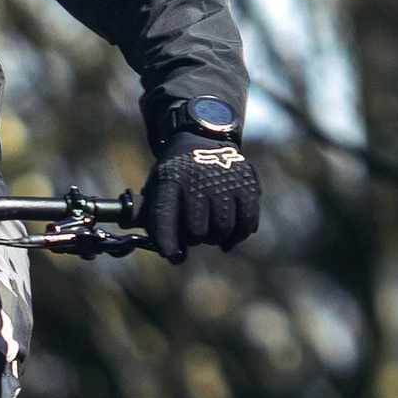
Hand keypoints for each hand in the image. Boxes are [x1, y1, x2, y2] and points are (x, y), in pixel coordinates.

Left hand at [139, 131, 260, 262]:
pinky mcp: (247, 185)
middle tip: (193, 233)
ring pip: (222, 230)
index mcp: (169, 181)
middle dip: (193, 238)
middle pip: (196, 231)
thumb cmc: (175, 178)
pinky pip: (246, 223)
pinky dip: (237, 235)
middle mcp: (197, 180)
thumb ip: (150, 219)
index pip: (164, 215)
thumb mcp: (154, 188)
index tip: (171, 254)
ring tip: (210, 229)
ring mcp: (224, 181)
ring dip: (215, 237)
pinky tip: (228, 237)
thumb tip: (170, 255)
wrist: (202, 142)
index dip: (166, 240)